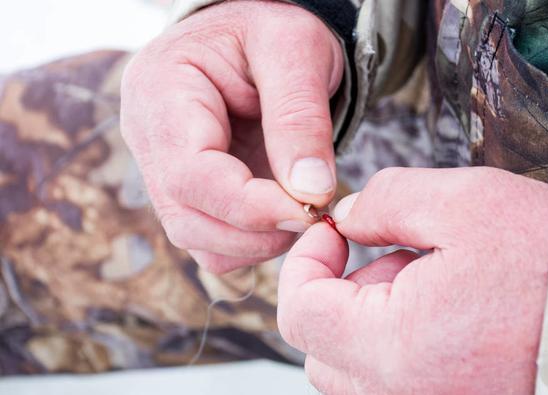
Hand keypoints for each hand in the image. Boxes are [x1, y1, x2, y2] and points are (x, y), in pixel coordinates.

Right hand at [120, 1, 342, 272]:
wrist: (261, 33)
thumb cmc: (274, 29)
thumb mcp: (295, 51)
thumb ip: (300, 118)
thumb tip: (310, 192)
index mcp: (160, 89)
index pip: (190, 174)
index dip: (249, 206)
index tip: (309, 211)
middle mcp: (148, 135)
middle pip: (186, 216)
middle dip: (256, 231)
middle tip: (313, 214)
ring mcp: (162, 167)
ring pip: (196, 237)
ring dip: (254, 241)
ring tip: (302, 211)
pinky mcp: (186, 189)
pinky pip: (210, 239)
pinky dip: (249, 242)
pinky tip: (283, 215)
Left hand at [277, 167, 547, 393]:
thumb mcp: (465, 203)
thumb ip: (385, 201)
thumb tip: (346, 218)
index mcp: (396, 350)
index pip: (301, 313)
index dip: (305, 262)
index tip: (332, 233)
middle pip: (323, 350)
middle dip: (345, 293)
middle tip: (400, 257)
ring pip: (356, 372)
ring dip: (373, 321)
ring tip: (436, 285)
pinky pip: (395, 385)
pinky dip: (400, 347)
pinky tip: (448, 315)